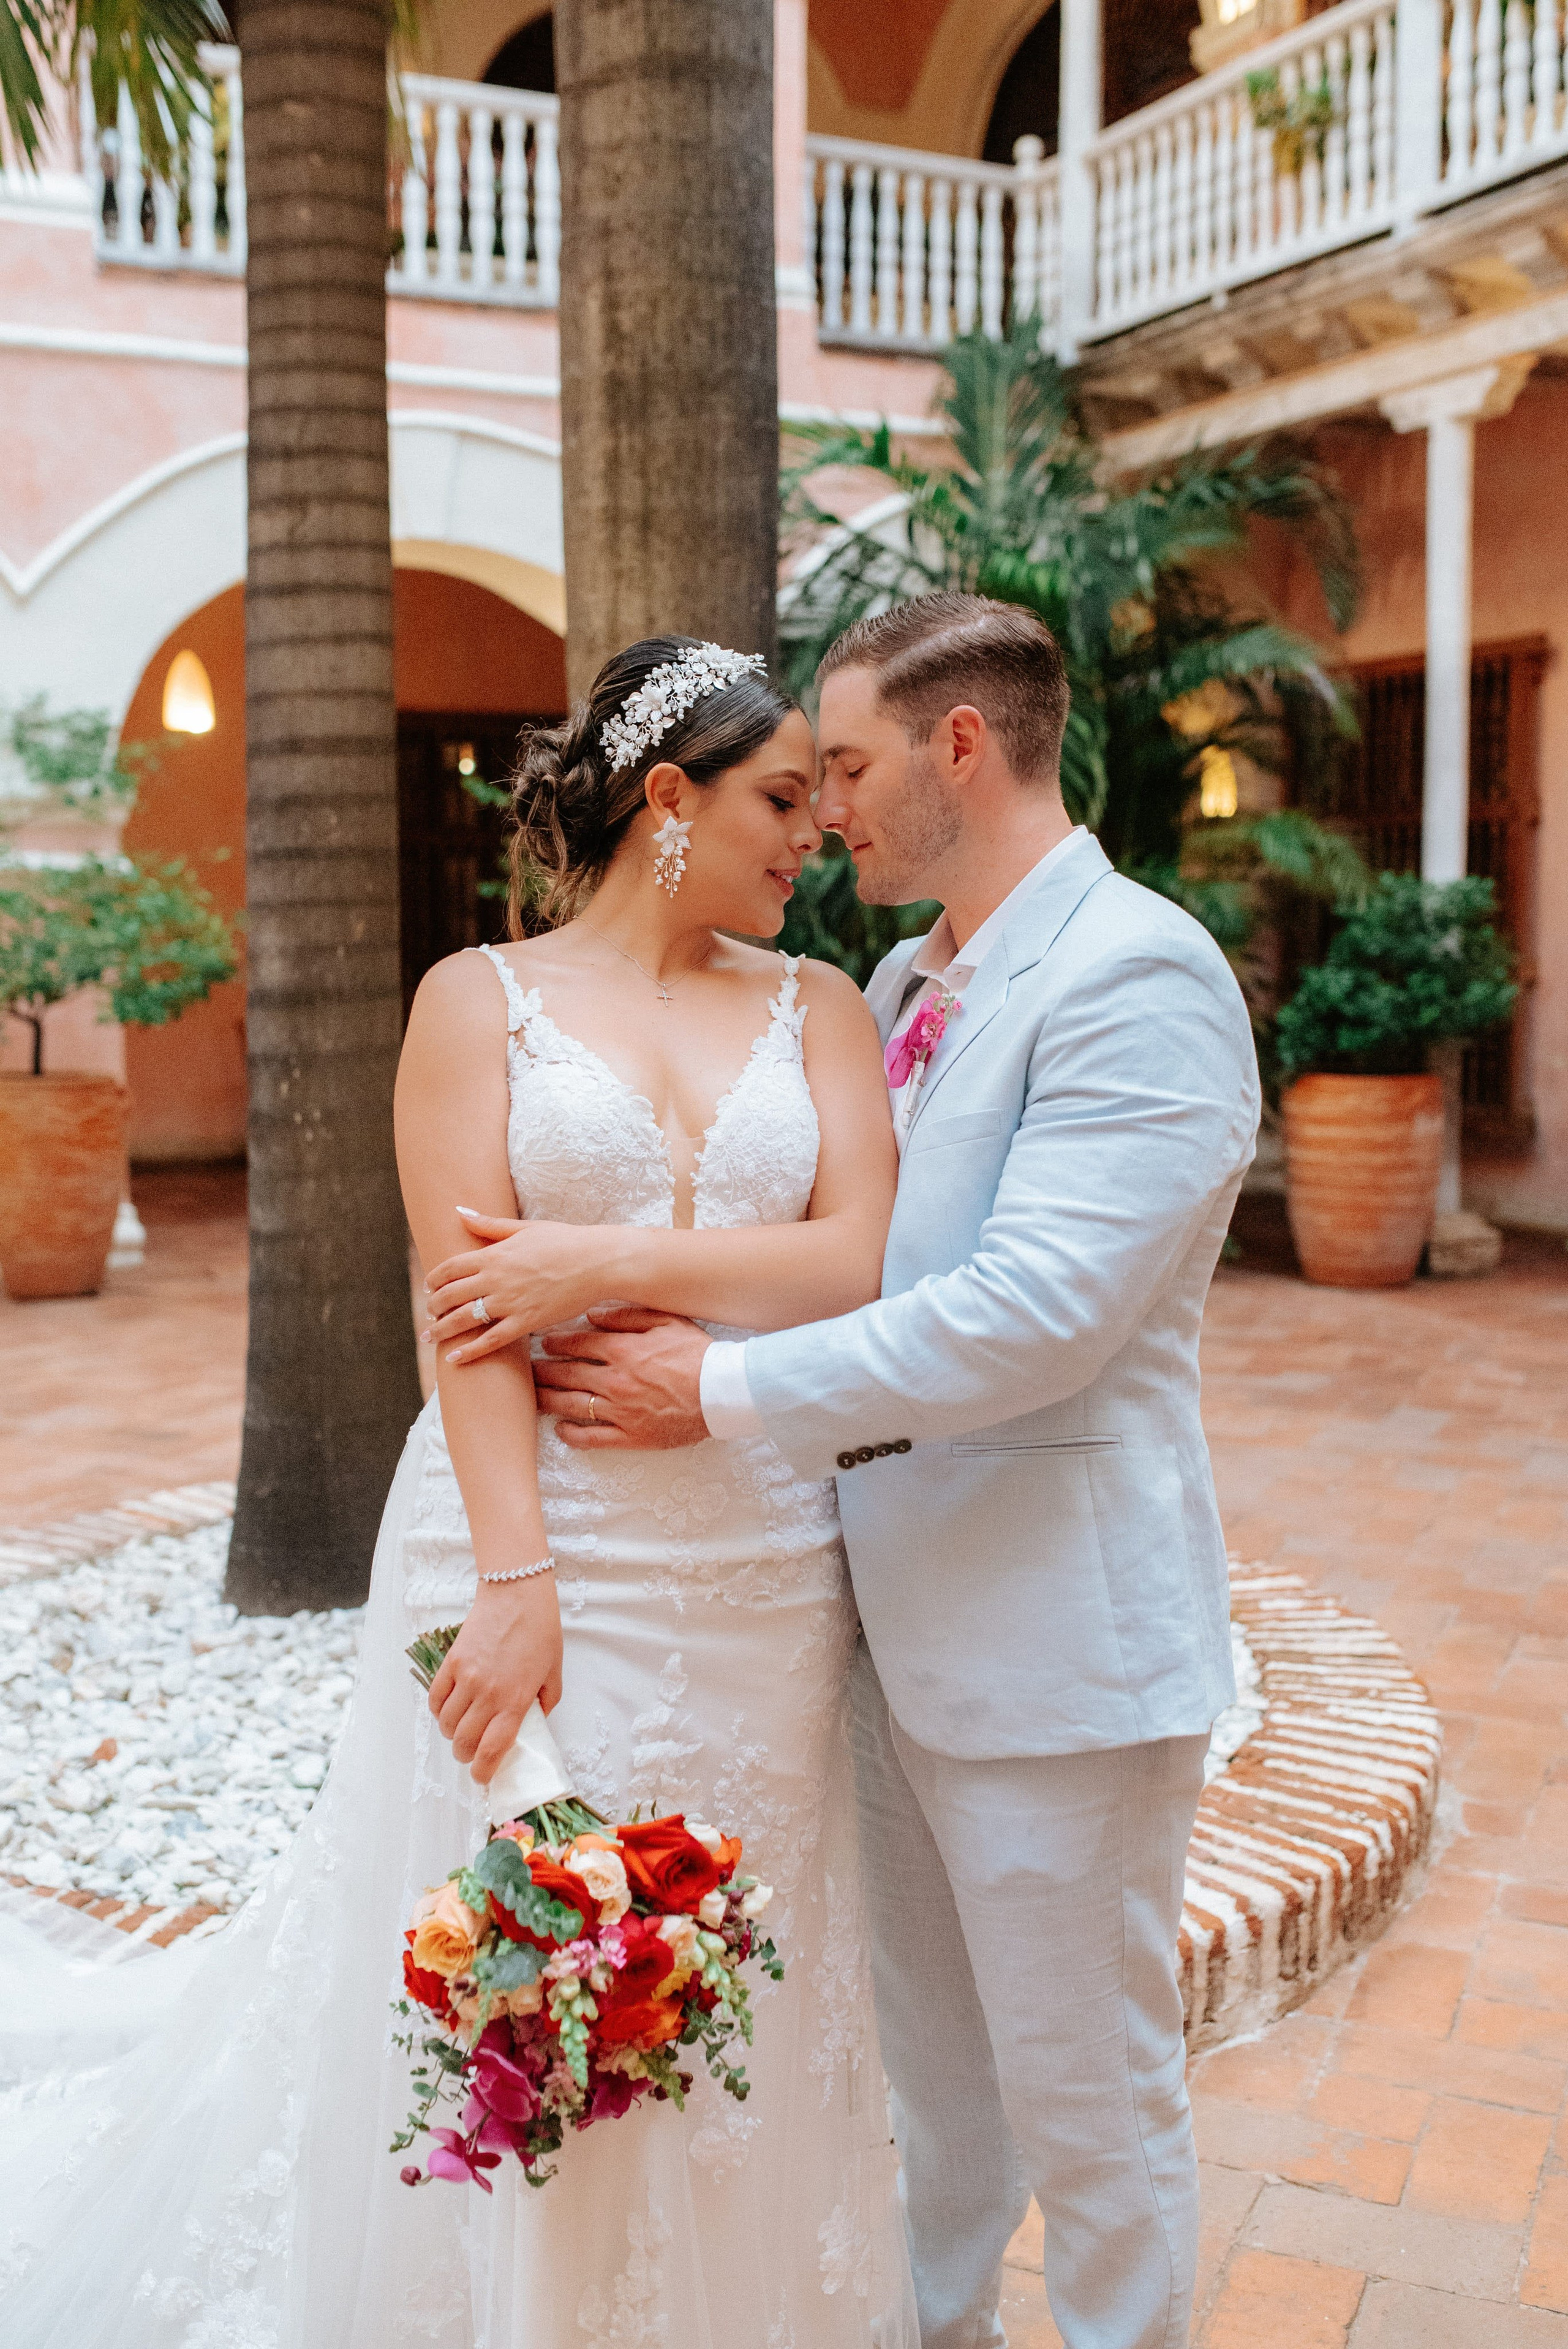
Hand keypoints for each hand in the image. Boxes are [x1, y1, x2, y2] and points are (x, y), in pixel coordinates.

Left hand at [425, 1209, 612, 1361]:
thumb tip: (459, 1212)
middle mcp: (496, 1279)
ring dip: (441, 1330)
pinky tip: (454, 1360)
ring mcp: (509, 1302)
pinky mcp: (525, 1321)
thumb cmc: (564, 1241)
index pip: (450, 1268)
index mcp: (493, 1255)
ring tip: (429, 1337)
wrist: (596, 1262)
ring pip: (464, 1319)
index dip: (434, 1280)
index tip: (429, 1288)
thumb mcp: (524, 1228)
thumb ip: (489, 1224)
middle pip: (450, 1295)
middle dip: (434, 1307)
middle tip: (429, 1314)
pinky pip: (490, 1340)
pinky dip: (469, 1352)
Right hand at [426, 1575, 563, 1784]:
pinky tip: (448, 1709)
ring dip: (451, 1734)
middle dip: (465, 1755)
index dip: (483, 1771)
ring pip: (446, 1724)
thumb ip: (545, 1702)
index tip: (482, 1776)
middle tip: (471, 1752)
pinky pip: (435, 1698)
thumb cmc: (540, 1630)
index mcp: (516, 1700)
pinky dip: (438, 1710)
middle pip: (464, 1742)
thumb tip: (532, 1721)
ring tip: (460, 1729)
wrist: (517, 1593)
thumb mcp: (554, 1671)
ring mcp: (466, 1677)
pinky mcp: (451, 1662)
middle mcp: (488, 1693)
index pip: (492, 1749)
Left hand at [533, 1307, 710, 1449]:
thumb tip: (593, 1315)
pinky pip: (593, 1437)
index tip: (543, 1342)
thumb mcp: (667, 1321)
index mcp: (623, 1350)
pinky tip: (560, 1430)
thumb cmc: (698, 1353)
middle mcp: (615, 1381)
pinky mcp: (631, 1436)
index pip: (577, 1345)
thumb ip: (627, 1315)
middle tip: (527, 1370)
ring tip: (532, 1397)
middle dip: (543, 1371)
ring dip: (548, 1400)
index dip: (556, 1342)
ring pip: (572, 1405)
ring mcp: (621, 1411)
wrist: (723, 1392)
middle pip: (567, 1375)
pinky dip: (573, 1435)